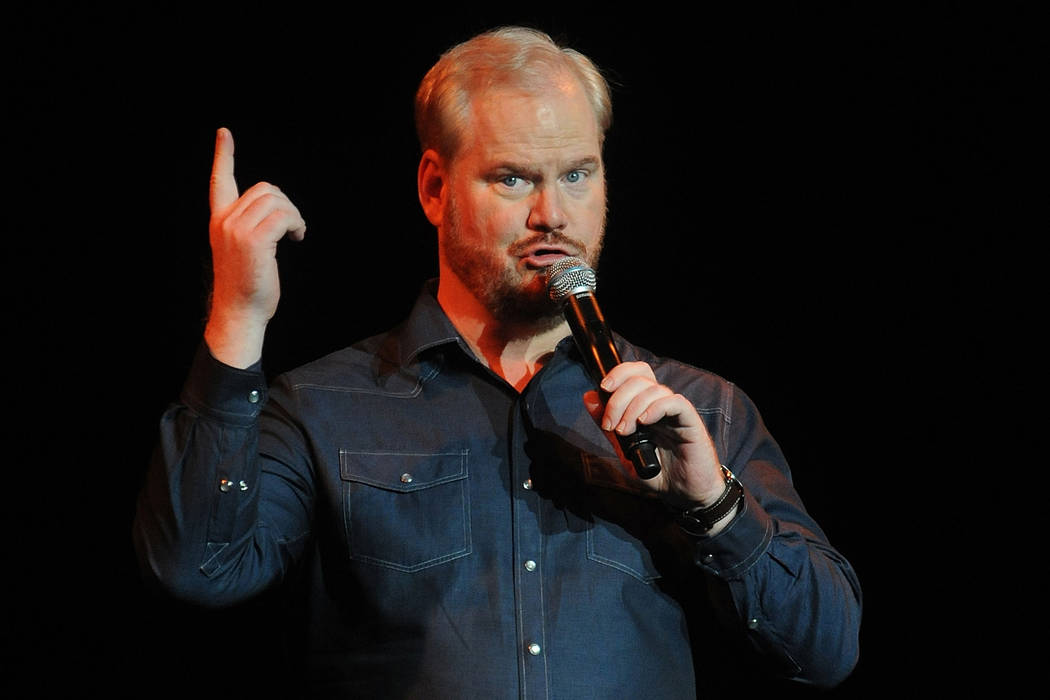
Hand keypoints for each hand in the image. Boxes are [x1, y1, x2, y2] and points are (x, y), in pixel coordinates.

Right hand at [204, 127, 306, 367]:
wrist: (240, 312)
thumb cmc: (247, 285)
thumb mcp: (243, 249)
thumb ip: (251, 225)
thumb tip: (276, 209)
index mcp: (219, 220)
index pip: (219, 181)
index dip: (223, 155)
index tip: (224, 133)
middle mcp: (224, 220)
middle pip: (265, 188)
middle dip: (287, 204)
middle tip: (293, 228)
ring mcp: (237, 229)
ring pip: (277, 200)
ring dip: (294, 215)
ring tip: (295, 234)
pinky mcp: (253, 240)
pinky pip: (285, 216)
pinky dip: (297, 224)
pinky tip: (297, 238)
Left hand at [583, 362, 727, 508]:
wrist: (683, 494)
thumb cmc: (657, 472)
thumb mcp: (624, 450)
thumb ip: (608, 425)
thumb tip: (589, 397)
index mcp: (645, 406)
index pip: (635, 373)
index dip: (618, 373)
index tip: (602, 389)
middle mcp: (660, 405)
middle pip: (640, 378)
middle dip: (618, 398)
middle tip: (611, 425)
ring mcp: (675, 412)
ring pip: (654, 389)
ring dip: (632, 408)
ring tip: (625, 432)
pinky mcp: (690, 421)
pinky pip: (674, 402)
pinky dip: (655, 408)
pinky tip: (644, 422)